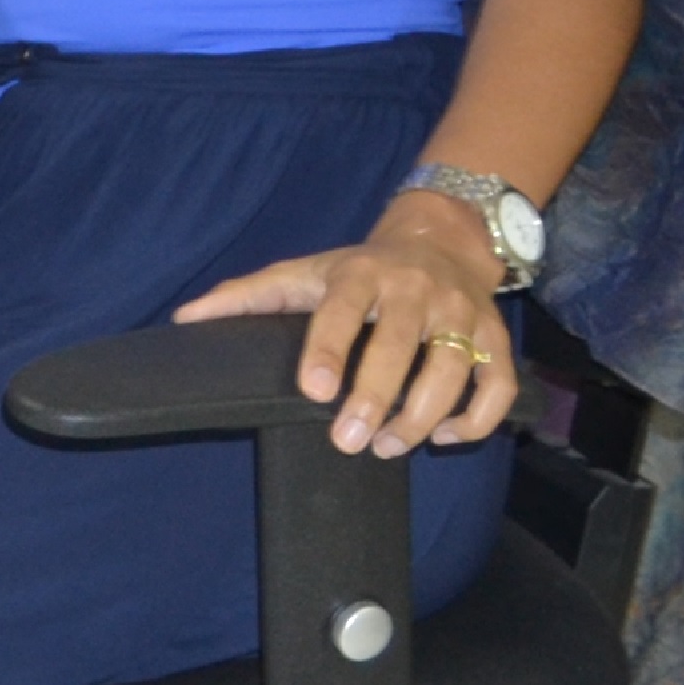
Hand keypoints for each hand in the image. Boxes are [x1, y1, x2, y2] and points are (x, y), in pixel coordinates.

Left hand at [177, 196, 523, 456]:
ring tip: (389, 445)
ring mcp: (462, 312)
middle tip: (350, 441)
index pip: (343, 310)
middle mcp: (416, 290)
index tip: (314, 391)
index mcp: (362, 274)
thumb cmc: (360, 269)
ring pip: (453, 367)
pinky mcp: (495, 335)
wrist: (442, 239)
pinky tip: (446, 435)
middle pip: (401, 345)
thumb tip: (185, 319)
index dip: (329, 350)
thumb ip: (247, 297)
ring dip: (424, 414)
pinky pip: (498, 382)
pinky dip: (479, 417)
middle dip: (377, 396)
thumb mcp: (303, 273)